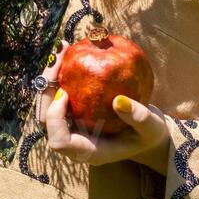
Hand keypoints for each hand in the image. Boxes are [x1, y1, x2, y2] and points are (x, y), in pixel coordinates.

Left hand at [35, 38, 170, 171]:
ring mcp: (72, 125)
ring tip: (63, 47)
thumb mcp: (151, 128)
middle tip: (59, 58)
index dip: (55, 119)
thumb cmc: (149, 134)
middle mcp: (74, 139)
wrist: (147, 131)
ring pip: (49, 101)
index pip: (59, 142)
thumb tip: (119, 101)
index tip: (65, 94)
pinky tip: (70, 50)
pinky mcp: (74, 111)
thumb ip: (139, 118)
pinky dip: (62, 72)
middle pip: (46, 118)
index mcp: (88, 151)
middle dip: (47, 87)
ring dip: (52, 74)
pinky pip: (60, 91)